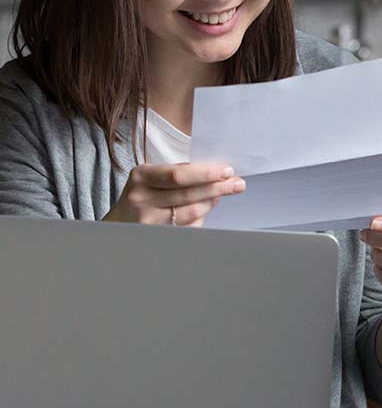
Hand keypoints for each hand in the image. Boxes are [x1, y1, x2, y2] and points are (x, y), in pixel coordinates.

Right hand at [104, 162, 245, 226]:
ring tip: (228, 191)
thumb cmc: (141, 193)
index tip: (227, 171)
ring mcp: (147, 221)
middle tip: (238, 183)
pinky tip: (211, 207)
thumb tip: (216, 174)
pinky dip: (202, 216)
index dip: (206, 174)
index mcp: (141, 176)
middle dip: (217, 187)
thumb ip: (177, 174)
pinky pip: (187, 227)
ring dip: (213, 201)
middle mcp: (142, 199)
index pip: (179, 175)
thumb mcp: (151, 176)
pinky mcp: (155, 237)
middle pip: (187, 194)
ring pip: (190, 212)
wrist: (117, 222)